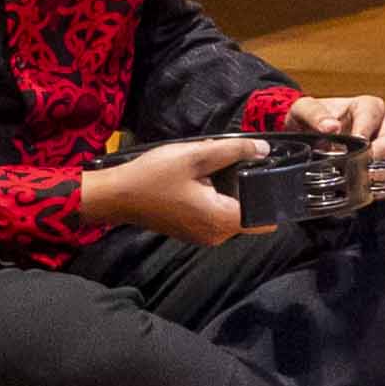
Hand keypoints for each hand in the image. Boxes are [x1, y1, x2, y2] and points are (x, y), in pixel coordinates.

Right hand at [77, 135, 261, 245]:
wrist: (117, 196)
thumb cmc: (153, 176)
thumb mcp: (195, 155)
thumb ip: (233, 151)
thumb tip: (264, 149)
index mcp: (222, 221)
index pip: (264, 214)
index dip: (268, 192)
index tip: (262, 171)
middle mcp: (218, 236)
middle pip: (250, 212)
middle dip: (244, 187)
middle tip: (225, 163)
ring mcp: (204, 236)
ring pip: (233, 211)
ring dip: (228, 190)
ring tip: (208, 168)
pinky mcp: (193, 231)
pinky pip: (216, 214)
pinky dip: (214, 197)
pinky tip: (197, 179)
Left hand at [289, 92, 384, 195]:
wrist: (304, 136)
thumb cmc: (310, 118)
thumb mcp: (305, 109)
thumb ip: (315, 114)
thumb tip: (331, 127)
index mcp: (368, 108)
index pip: (373, 116)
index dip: (364, 130)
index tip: (356, 142)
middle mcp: (380, 130)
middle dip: (376, 157)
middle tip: (357, 166)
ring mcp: (381, 153)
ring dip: (372, 178)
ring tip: (352, 183)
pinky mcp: (376, 173)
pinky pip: (382, 186)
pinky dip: (368, 192)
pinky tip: (352, 194)